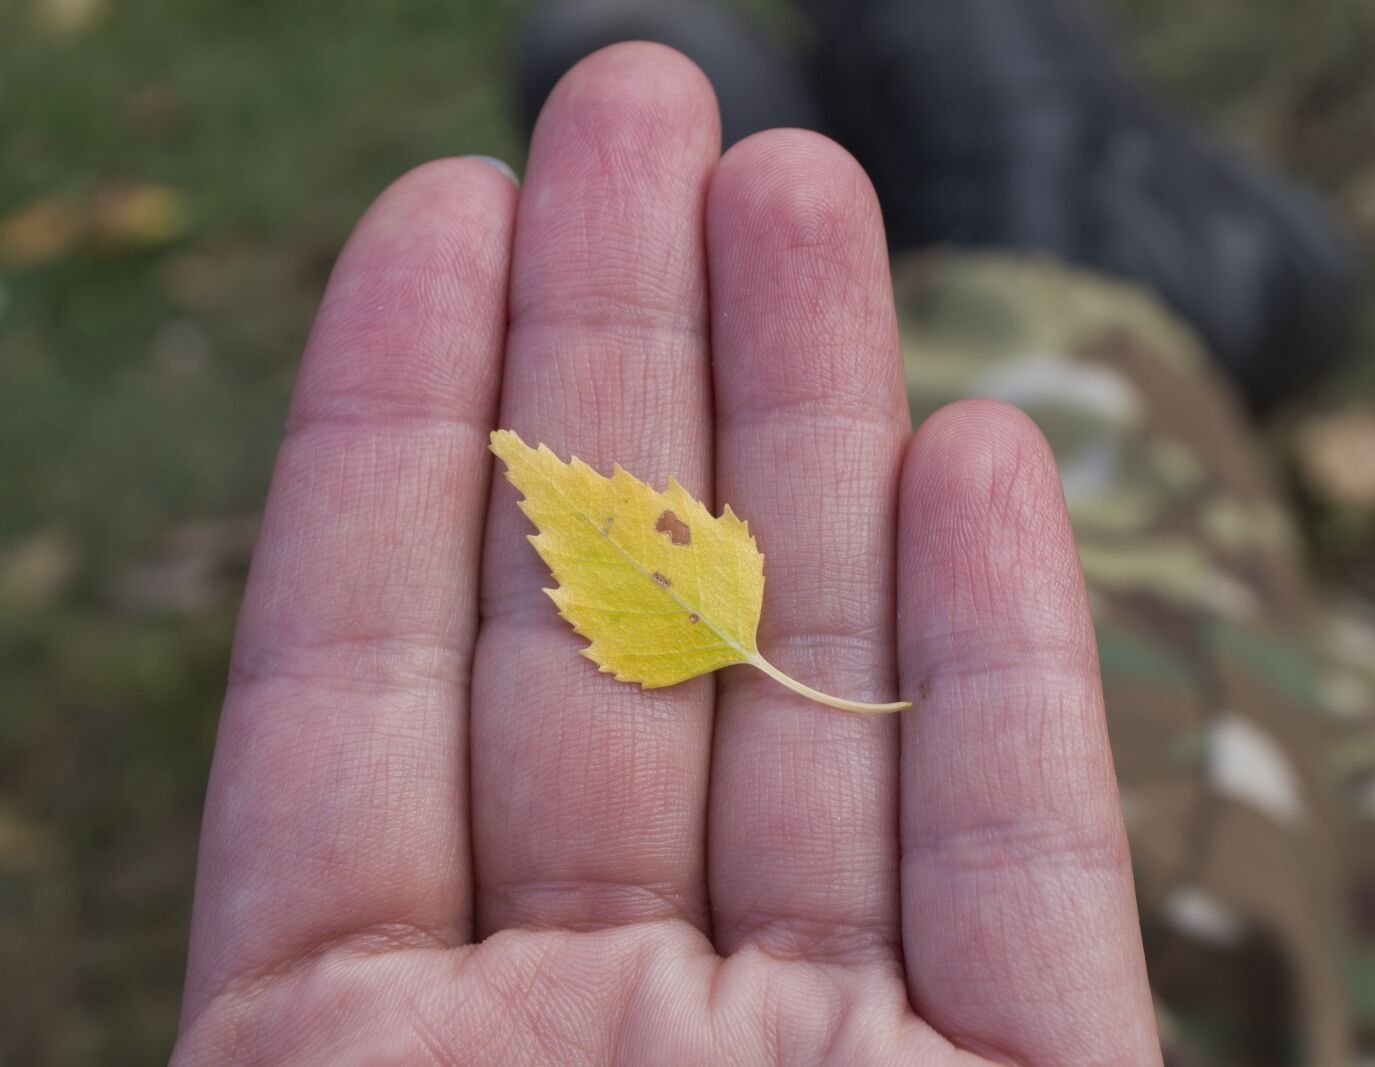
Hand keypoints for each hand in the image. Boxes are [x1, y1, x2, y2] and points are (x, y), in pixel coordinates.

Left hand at [174, 44, 1158, 1065]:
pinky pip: (1021, 871)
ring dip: (824, 436)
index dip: (402, 427)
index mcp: (378, 1046)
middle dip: (627, 358)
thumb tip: (363, 634)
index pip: (370, 681)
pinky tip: (988, 457)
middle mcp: (608, 1031)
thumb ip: (319, 923)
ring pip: (826, 704)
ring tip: (804, 187)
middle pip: (614, 640)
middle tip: (644, 105)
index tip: (449, 207)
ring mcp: (826, 1055)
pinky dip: (1015, 668)